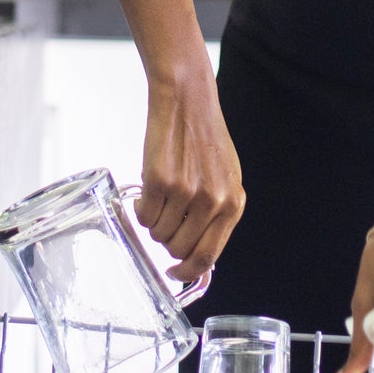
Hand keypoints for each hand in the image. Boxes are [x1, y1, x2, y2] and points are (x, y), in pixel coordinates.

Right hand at [136, 75, 243, 282]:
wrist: (187, 100)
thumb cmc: (204, 137)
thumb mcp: (225, 178)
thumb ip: (219, 213)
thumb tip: (201, 252)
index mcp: (233, 204)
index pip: (209, 257)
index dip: (188, 271)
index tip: (175, 272)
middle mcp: (212, 202)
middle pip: (179, 249)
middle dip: (167, 241)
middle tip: (165, 219)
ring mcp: (186, 193)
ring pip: (158, 234)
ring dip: (154, 222)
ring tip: (159, 196)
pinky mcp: (159, 182)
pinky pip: (143, 216)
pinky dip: (140, 209)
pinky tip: (148, 190)